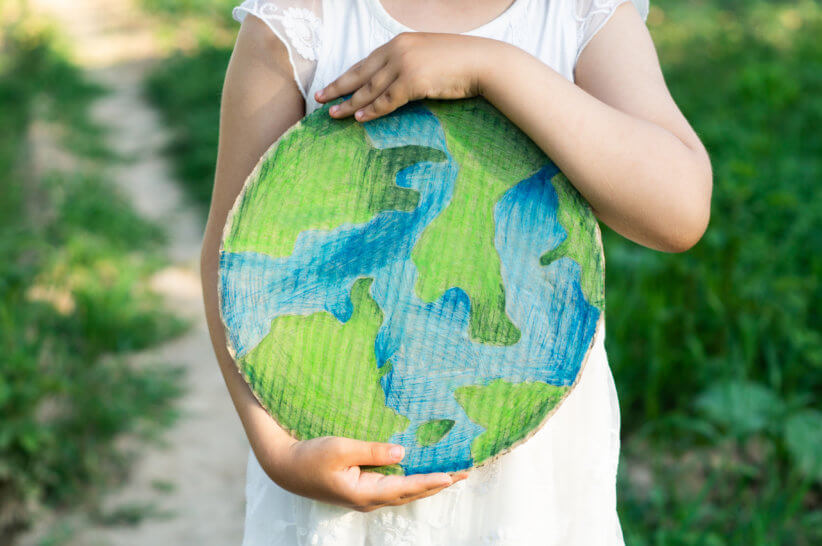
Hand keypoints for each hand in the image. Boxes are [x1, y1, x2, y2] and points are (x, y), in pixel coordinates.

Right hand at [265, 435, 468, 511]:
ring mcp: (365, 496)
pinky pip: (393, 485)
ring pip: (404, 491)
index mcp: (365, 493)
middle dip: (438, 483)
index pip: (406, 488)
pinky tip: (420, 469)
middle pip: (411, 493)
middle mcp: (369, 499)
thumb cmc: (310, 457)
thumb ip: (372, 451)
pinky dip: (412, 479)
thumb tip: (403, 452)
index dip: (430, 481)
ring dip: (427, 483)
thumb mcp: (340, 449)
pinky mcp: (361, 487)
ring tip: (450, 472)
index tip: (452, 475)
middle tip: (463, 471)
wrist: (285, 466)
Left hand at [315, 32, 494, 121]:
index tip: (331, 85)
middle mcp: (397, 50)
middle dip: (338, 87)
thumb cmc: (459, 63)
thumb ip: (408, 64)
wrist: (483, 63)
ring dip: (350, 103)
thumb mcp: (427, 56)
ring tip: (334, 114)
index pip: (366, 61)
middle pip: (360, 73)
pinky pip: (386, 100)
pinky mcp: (413, 81)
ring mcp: (404, 65)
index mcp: (399, 42)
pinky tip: (359, 118)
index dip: (347, 75)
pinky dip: (372, 110)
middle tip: (319, 99)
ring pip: (369, 89)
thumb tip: (394, 83)